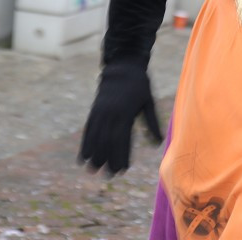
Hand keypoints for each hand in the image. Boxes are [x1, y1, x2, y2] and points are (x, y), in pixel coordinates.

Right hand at [78, 61, 163, 175]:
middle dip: (107, 159)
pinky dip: (85, 143)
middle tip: (108, 176)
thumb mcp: (149, 102)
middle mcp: (111, 113)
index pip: (122, 138)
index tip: (122, 170)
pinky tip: (83, 157)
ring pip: (95, 136)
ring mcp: (100, 111)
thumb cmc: (140, 85)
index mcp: (126, 112)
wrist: (123, 65)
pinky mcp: (94, 109)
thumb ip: (152, 122)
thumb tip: (158, 143)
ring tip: (92, 170)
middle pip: (107, 140)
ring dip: (94, 154)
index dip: (121, 155)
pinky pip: (88, 129)